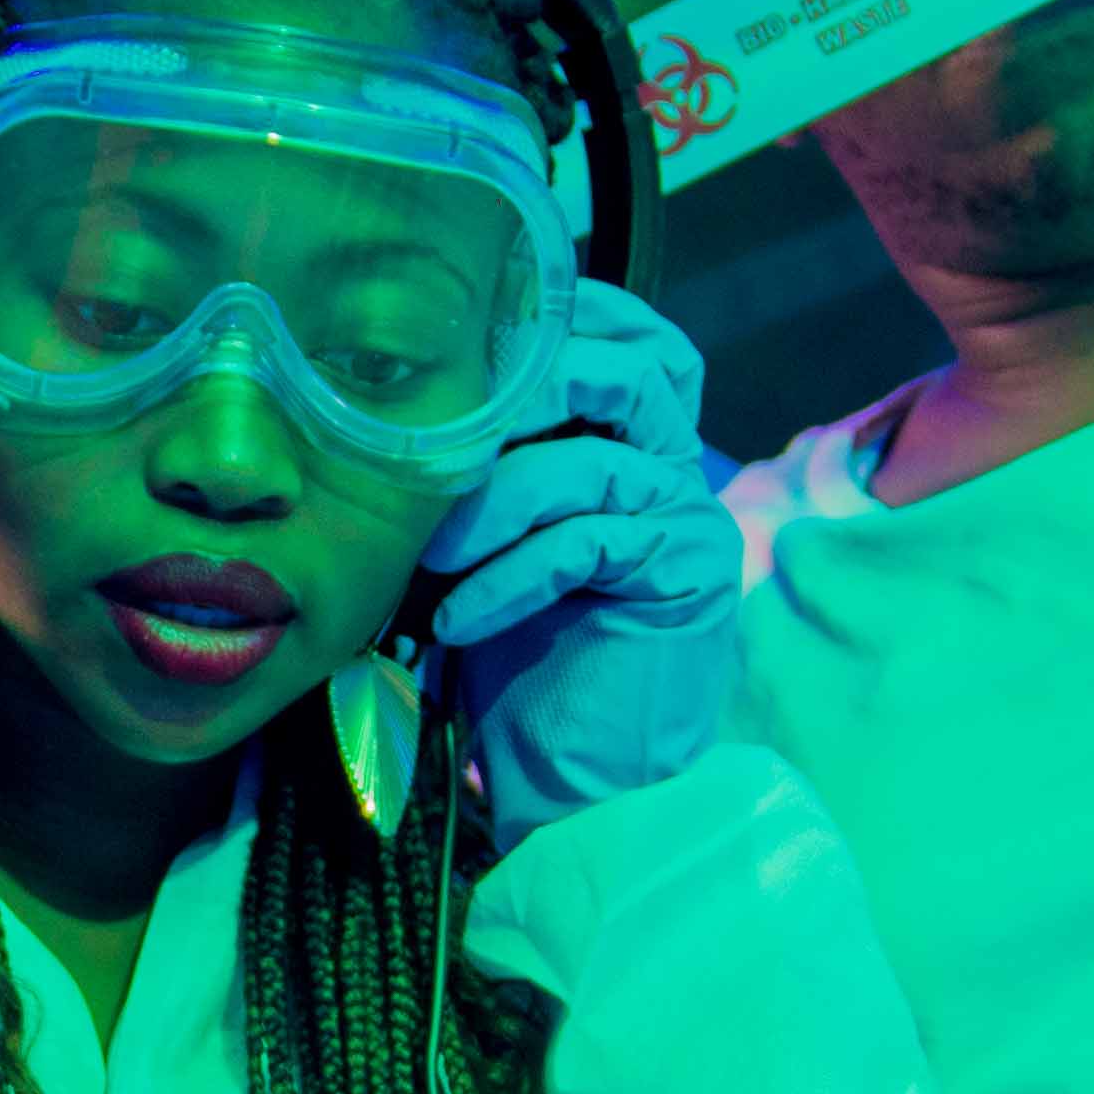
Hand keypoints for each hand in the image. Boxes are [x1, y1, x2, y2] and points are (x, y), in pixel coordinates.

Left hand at [424, 278, 741, 841]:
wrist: (575, 778)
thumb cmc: (523, 657)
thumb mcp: (494, 541)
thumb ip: (493, 462)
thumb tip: (406, 393)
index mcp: (639, 445)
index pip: (643, 342)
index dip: (583, 315)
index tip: (494, 315)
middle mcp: (676, 470)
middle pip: (634, 374)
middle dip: (536, 387)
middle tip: (451, 432)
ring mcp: (687, 521)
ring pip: (593, 463)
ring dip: (495, 503)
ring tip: (433, 558)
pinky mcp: (682, 577)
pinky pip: (586, 542)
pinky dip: (509, 577)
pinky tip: (458, 621)